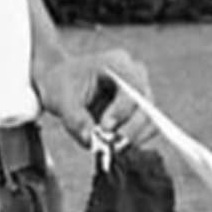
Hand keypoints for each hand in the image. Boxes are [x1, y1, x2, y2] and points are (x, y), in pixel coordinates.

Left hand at [35, 46, 155, 150]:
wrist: (63, 83)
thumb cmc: (63, 84)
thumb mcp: (61, 98)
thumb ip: (74, 118)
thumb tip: (89, 140)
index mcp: (116, 63)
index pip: (132, 85)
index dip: (123, 109)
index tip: (105, 127)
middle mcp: (134, 75)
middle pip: (146, 103)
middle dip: (131, 128)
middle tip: (111, 146)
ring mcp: (140, 92)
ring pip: (150, 118)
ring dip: (134, 138)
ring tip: (111, 149)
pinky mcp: (139, 110)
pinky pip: (148, 128)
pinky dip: (135, 141)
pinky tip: (117, 148)